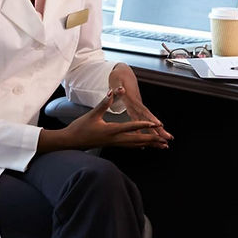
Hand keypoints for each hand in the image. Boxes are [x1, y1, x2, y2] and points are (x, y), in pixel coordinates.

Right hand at [39, 91, 167, 151]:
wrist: (70, 142)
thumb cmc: (80, 127)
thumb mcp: (92, 114)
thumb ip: (104, 103)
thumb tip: (112, 91)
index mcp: (111, 131)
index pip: (130, 127)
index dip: (144, 125)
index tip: (155, 125)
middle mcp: (115, 139)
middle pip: (137, 140)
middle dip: (153, 139)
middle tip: (166, 141)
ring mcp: (114, 144)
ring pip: (135, 145)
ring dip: (149, 144)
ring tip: (162, 146)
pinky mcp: (112, 145)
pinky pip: (129, 146)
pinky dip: (139, 145)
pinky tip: (145, 146)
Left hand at [109, 64, 173, 141]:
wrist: (123, 71)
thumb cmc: (118, 76)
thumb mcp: (116, 81)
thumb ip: (117, 87)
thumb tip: (120, 90)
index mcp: (132, 99)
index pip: (143, 110)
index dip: (151, 117)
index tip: (158, 124)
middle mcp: (137, 104)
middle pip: (150, 118)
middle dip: (159, 128)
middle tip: (168, 138)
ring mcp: (138, 105)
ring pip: (148, 120)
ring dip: (157, 130)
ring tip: (166, 139)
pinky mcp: (137, 107)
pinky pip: (143, 119)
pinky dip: (148, 128)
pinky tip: (150, 136)